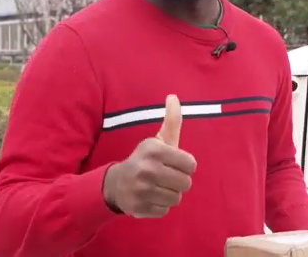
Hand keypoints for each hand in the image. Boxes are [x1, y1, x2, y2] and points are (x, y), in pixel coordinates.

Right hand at [103, 95, 196, 217]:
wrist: (116, 183)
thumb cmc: (146, 160)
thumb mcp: (159, 140)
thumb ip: (171, 120)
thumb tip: (173, 97)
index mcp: (155, 151)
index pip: (191, 164)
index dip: (185, 165)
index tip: (174, 163)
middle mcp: (147, 170)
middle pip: (186, 183)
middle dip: (179, 181)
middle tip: (166, 177)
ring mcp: (142, 191)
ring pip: (177, 198)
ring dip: (170, 194)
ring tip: (158, 187)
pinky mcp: (139, 208)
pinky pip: (165, 210)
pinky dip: (160, 206)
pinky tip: (150, 197)